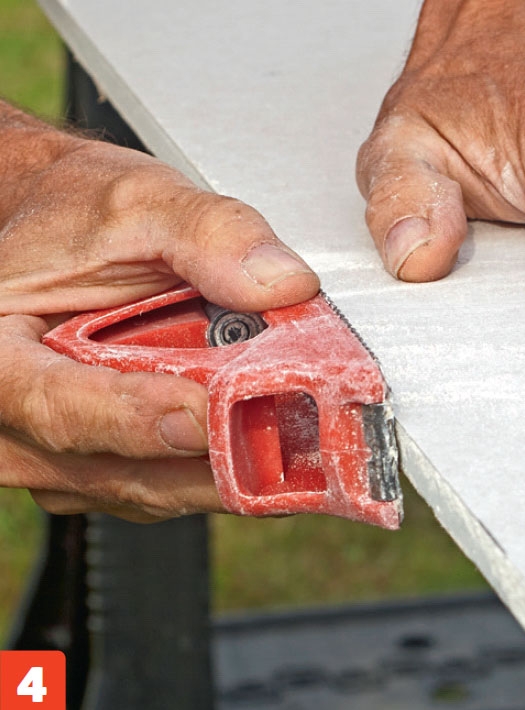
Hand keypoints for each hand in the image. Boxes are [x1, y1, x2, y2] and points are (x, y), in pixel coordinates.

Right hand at [0, 102, 318, 521]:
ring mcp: (60, 455)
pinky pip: (165, 487)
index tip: (207, 411)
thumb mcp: (136, 202)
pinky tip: (259, 435)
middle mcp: (17, 422)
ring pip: (154, 489)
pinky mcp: (99, 465)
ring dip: (228, 467)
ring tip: (293, 430)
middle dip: (214, 453)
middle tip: (294, 431)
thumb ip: (209, 235)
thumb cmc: (72, 219)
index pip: (58, 405)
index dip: (139, 415)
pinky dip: (217, 468)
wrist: (51, 231)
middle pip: (122, 466)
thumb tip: (281, 283)